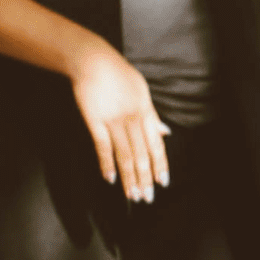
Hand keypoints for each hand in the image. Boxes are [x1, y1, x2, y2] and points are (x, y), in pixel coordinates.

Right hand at [67, 41, 168, 203]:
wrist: (94, 62)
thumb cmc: (119, 75)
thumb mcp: (142, 92)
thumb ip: (152, 116)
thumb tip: (165, 133)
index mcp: (146, 111)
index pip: (156, 144)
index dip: (160, 164)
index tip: (163, 182)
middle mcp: (133, 118)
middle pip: (141, 154)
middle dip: (145, 178)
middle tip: (147, 197)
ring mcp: (114, 121)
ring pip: (124, 155)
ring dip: (128, 177)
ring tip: (132, 195)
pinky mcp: (95, 122)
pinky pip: (103, 147)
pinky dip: (106, 164)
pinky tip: (110, 179)